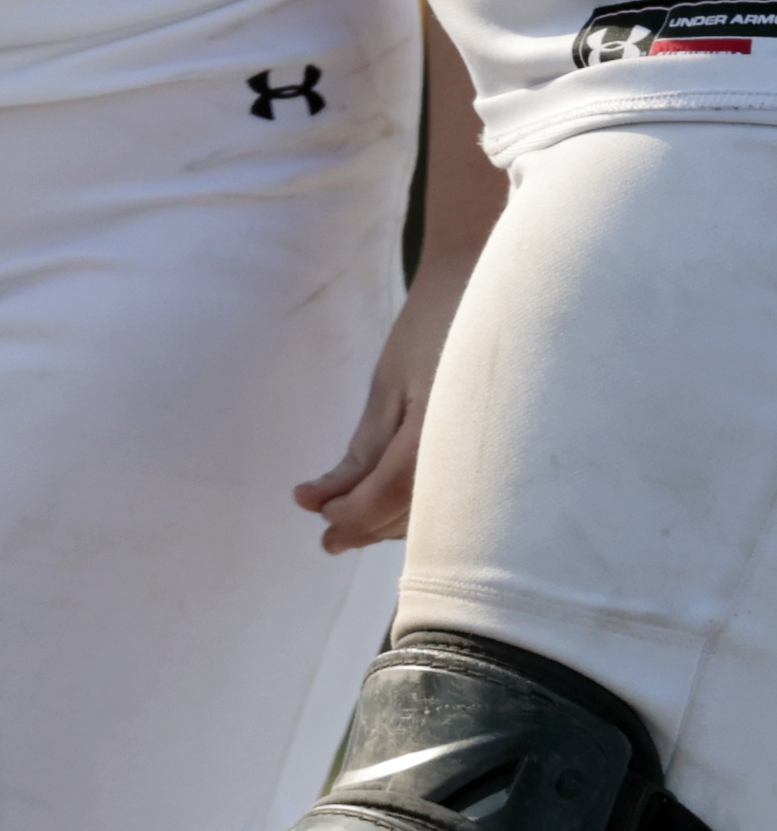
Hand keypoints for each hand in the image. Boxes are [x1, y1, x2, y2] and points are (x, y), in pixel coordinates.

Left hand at [295, 265, 474, 552]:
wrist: (500, 291)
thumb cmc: (436, 329)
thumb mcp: (390, 383)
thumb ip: (365, 448)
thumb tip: (322, 499)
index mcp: (444, 425)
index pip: (394, 490)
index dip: (355, 513)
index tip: (321, 521)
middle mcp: (478, 450)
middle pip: (418, 512)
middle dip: (369, 526)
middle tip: (328, 538)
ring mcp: (500, 456)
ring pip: (441, 513)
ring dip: (395, 523)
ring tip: (349, 526)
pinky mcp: (510, 458)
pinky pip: (463, 497)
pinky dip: (425, 507)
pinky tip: (393, 508)